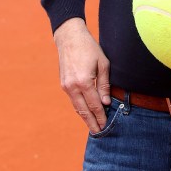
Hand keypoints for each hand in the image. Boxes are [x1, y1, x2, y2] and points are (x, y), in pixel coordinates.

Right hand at [53, 18, 111, 132]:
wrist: (69, 38)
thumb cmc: (90, 48)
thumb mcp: (103, 64)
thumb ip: (104, 84)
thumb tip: (106, 102)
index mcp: (84, 81)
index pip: (94, 105)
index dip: (100, 116)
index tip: (105, 126)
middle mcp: (73, 86)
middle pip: (83, 110)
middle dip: (91, 122)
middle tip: (99, 133)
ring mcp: (66, 86)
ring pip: (77, 107)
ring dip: (84, 118)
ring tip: (93, 127)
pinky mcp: (63, 84)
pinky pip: (73, 100)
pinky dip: (79, 108)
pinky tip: (85, 113)